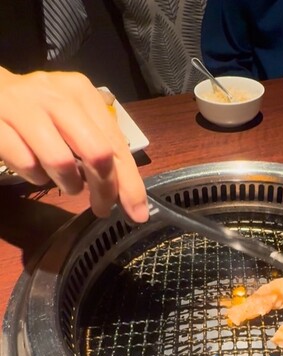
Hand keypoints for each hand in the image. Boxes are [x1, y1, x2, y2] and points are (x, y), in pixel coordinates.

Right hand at [0, 67, 147, 222]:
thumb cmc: (38, 113)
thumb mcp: (73, 121)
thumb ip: (99, 149)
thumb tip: (126, 194)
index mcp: (81, 94)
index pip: (116, 145)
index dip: (130, 184)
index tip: (137, 213)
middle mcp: (56, 96)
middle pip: (97, 153)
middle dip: (105, 190)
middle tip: (102, 208)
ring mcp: (24, 108)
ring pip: (61, 162)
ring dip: (68, 184)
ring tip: (66, 183)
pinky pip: (27, 165)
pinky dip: (35, 177)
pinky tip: (35, 169)